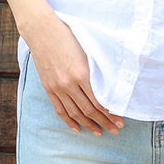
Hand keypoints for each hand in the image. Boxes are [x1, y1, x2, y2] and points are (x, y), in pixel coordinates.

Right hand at [24, 13, 124, 136]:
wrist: (42, 31)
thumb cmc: (68, 36)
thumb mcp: (88, 52)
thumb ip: (97, 70)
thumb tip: (111, 86)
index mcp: (82, 73)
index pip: (100, 101)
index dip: (111, 114)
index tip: (121, 120)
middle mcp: (69, 84)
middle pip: (89, 110)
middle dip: (104, 122)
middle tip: (115, 130)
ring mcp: (57, 87)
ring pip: (75, 113)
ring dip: (89, 125)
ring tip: (100, 132)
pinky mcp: (48, 88)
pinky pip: (59, 109)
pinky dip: (69, 121)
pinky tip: (77, 129)